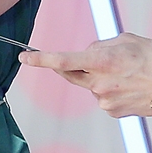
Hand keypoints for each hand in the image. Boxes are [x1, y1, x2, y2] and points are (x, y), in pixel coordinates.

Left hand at [18, 33, 151, 117]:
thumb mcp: (124, 41)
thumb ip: (99, 45)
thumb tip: (87, 52)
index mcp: (101, 61)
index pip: (62, 60)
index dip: (41, 59)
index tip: (26, 57)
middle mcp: (99, 82)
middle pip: (71, 73)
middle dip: (72, 65)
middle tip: (91, 59)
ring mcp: (104, 100)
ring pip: (89, 84)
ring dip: (98, 77)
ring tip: (124, 73)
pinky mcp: (112, 111)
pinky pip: (101, 96)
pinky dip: (109, 89)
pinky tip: (126, 85)